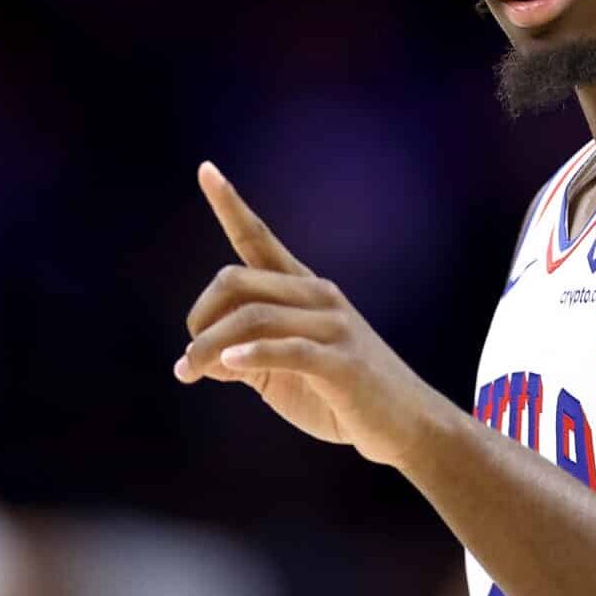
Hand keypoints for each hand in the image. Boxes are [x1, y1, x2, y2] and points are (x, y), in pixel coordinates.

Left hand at [177, 161, 450, 468]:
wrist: (406, 425)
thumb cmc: (343, 396)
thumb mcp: (283, 373)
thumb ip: (245, 356)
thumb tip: (199, 359)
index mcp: (305, 291)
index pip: (259, 239)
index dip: (230, 206)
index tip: (206, 170)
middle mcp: (319, 297)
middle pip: (237, 280)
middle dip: (201, 317)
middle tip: (189, 360)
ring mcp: (333, 327)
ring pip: (252, 317)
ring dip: (209, 347)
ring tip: (191, 373)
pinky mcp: (341, 363)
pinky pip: (287, 349)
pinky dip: (252, 354)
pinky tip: (227, 365)